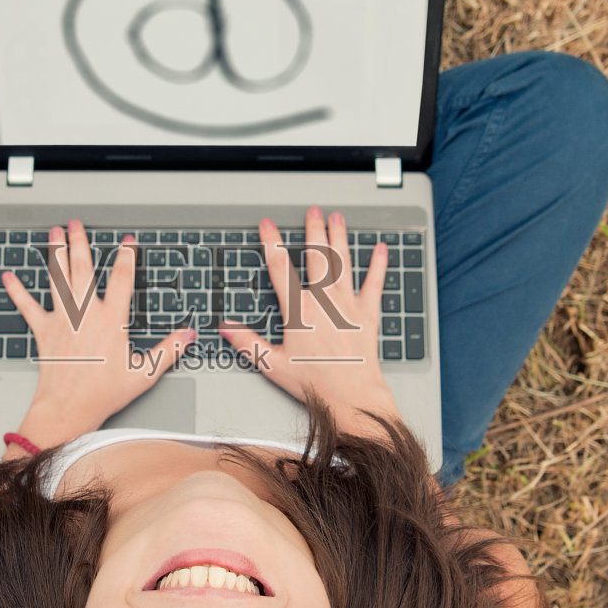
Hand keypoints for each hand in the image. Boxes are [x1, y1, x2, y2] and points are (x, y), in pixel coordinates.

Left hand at [1, 220, 193, 441]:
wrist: (69, 408)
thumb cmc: (103, 393)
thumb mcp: (144, 373)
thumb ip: (168, 350)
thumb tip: (188, 334)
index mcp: (111, 320)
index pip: (123, 279)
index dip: (127, 257)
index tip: (128, 242)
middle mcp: (85, 313)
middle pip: (83, 268)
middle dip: (80, 242)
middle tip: (76, 224)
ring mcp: (62, 320)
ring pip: (57, 278)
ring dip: (55, 253)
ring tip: (54, 233)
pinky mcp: (43, 331)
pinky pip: (27, 306)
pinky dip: (17, 291)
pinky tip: (8, 276)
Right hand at [219, 206, 401, 429]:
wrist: (351, 396)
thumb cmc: (314, 382)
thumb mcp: (272, 364)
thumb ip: (248, 342)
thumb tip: (226, 328)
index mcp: (298, 310)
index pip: (280, 266)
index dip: (271, 241)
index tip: (267, 225)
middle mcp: (324, 300)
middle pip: (317, 255)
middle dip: (313, 229)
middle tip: (312, 211)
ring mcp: (348, 304)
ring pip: (343, 261)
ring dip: (340, 237)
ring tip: (338, 218)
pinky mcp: (368, 313)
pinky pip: (374, 283)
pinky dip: (378, 264)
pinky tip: (381, 249)